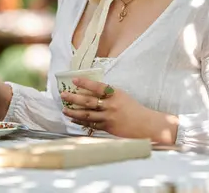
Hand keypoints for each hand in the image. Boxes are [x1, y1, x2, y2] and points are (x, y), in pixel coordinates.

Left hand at [60, 77, 178, 142]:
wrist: (145, 124)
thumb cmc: (133, 108)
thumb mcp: (122, 95)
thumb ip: (108, 93)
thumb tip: (90, 90)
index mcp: (115, 94)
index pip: (98, 87)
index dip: (85, 83)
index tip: (74, 80)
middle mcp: (111, 105)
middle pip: (88, 101)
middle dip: (74, 98)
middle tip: (63, 95)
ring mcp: (108, 117)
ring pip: (87, 114)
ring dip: (74, 112)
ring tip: (64, 109)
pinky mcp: (108, 128)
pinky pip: (91, 124)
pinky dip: (81, 122)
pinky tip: (73, 120)